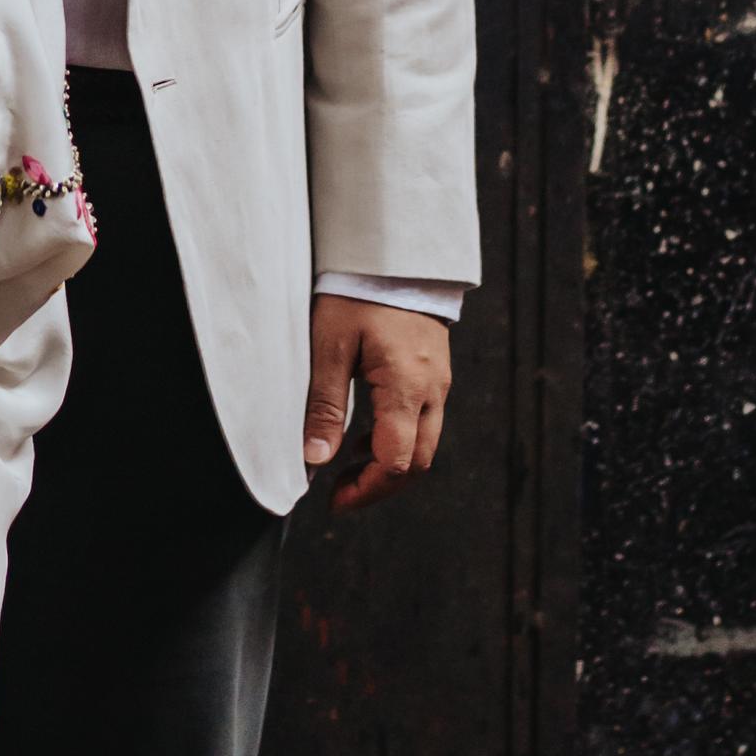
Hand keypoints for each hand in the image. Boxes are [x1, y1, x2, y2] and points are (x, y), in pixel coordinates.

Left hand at [304, 300, 448, 511]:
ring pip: (425, 444)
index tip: (335, 499)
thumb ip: (324, 405)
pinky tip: (364, 435)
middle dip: (381, 486)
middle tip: (341, 494)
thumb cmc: (357, 293)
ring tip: (348, 466)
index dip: (367, 490)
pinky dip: (397, 439)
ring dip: (390, 464)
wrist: (392, 255)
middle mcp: (432, 391)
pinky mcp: (435, 374)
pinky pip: (424, 421)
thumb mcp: (329, 346)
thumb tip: (316, 459)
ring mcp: (439, 383)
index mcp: (406, 387)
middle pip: (419, 462)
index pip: (397, 461)